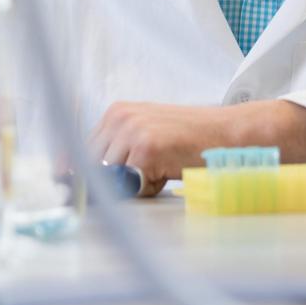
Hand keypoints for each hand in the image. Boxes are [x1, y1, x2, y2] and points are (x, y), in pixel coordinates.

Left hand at [89, 99, 305, 195]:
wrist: (232, 135)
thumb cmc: (192, 143)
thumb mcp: (147, 140)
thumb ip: (116, 156)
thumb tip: (73, 180)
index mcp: (117, 112)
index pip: (78, 153)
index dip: (78, 178)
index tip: (74, 192)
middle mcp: (119, 115)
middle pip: (89, 168)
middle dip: (111, 183)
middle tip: (148, 174)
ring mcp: (131, 128)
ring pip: (110, 180)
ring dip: (132, 186)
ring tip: (163, 168)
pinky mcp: (145, 145)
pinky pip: (131, 185)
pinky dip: (149, 187)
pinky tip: (170, 170)